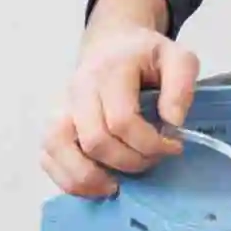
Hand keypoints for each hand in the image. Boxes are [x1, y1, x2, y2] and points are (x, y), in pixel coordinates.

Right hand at [41, 0, 197, 198]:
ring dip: (89, 176)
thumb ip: (182, 86)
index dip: (150, 143)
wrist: (114, 44)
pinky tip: (96, 185)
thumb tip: (173, 123)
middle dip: (129, 161)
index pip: (122, 120)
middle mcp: (79, 89)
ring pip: (59, 148)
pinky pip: (48, 156)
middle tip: (153, 160)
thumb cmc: (147, 57)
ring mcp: (62, 106)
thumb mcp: (178, 58)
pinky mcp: (54, 123)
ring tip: (117, 186)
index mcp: (110, 71)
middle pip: (95, 140)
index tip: (174, 146)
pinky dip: (68, 178)